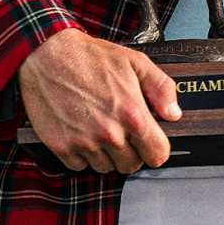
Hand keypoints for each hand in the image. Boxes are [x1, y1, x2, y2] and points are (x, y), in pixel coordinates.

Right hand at [18, 29, 180, 172]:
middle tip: (125, 132)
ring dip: (108, 154)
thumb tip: (174, 113)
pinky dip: (84, 154)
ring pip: (106, 168)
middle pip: (132, 165)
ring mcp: (85, 143)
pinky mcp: (63, 148)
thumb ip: (161, 87)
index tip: (152, 142)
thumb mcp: (134, 61)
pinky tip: (83, 131)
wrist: (49, 56)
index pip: (157, 154)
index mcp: (132, 113)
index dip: (157, 149)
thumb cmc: (91, 57)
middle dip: (133, 151)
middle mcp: (109, 133)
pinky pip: (81, 166)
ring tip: (102, 128)